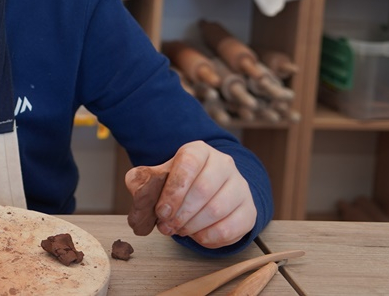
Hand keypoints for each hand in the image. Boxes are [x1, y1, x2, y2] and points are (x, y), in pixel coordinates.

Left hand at [125, 141, 255, 248]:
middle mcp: (224, 164)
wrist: (211, 190)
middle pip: (204, 189)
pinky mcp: (248, 210)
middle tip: (166, 226)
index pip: (188, 164)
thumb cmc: (180, 184)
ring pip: (217, 209)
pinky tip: (197, 236)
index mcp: (199, 151)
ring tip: (179, 231)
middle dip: (181, 213)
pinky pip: (231, 228)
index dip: (173, 190)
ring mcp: (240, 186)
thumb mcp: (159, 176)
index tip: (161, 211)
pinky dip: (209, 237)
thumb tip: (140, 195)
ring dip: (193, 226)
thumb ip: (143, 181)